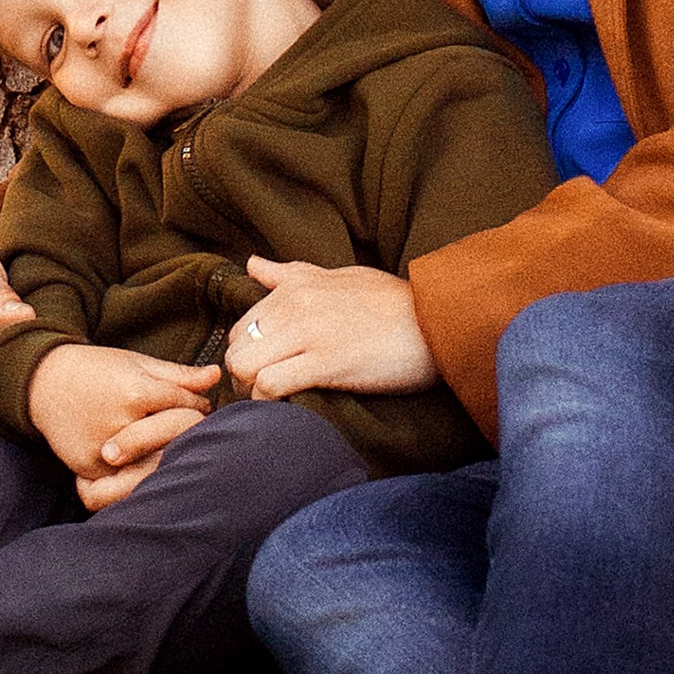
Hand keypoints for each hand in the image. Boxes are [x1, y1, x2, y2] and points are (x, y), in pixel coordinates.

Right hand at [28, 341, 221, 505]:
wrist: (42, 382)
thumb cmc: (96, 368)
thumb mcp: (136, 363)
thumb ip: (178, 374)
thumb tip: (217, 375)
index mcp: (137, 392)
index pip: (185, 406)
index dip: (196, 405)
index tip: (199, 406)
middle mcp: (122, 422)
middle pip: (175, 437)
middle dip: (187, 431)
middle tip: (190, 428)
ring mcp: (105, 449)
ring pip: (154, 463)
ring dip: (167, 456)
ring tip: (169, 447)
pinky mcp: (89, 468)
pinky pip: (123, 481)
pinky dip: (136, 473)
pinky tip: (141, 463)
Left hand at [224, 256, 439, 399]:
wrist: (438, 320)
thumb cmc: (394, 302)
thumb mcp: (340, 277)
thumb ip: (292, 274)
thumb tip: (253, 264)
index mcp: (296, 285)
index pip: (240, 326)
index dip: (245, 355)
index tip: (261, 374)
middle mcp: (295, 304)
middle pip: (235, 348)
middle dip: (242, 377)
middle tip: (263, 395)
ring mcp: (309, 332)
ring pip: (244, 366)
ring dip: (252, 392)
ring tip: (273, 404)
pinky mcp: (326, 362)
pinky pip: (272, 385)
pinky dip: (269, 403)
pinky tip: (286, 409)